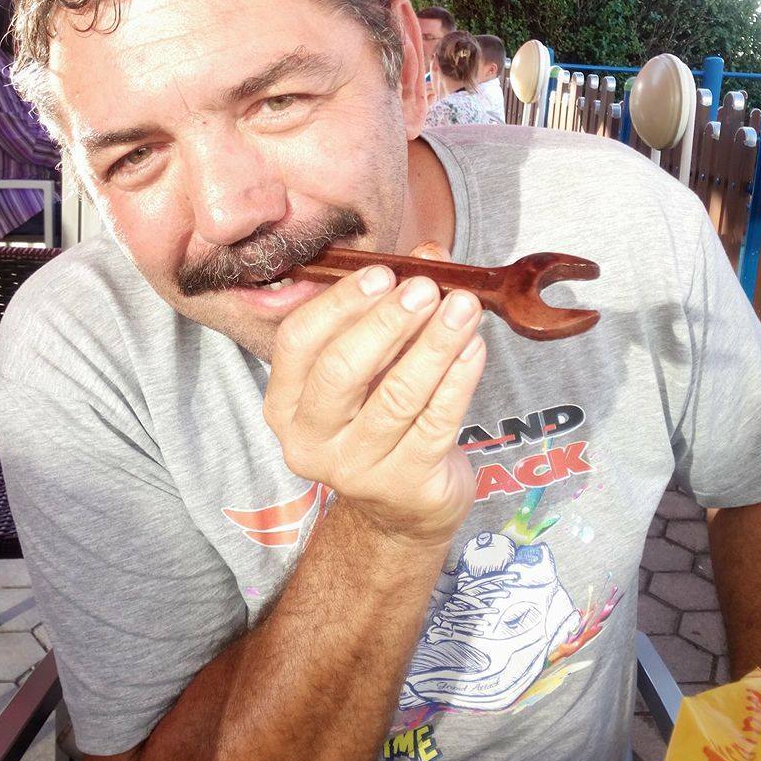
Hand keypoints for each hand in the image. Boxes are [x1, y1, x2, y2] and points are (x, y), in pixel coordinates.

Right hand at [264, 243, 484, 545]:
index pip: (299, 342)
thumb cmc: (380, 414)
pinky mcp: (405, 485)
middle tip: (426, 288)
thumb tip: (429, 255)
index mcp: (285, 402)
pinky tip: (474, 348)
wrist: (403, 505)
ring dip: (434, 344)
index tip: (383, 273)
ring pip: (397, 395)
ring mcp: (355, 469)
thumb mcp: (375, 362)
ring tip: (464, 307)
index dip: (341, 303)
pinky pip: (436, 423)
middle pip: (342, 370)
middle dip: (388, 322)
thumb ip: (393, 306)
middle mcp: (309, 440)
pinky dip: (459, 380)